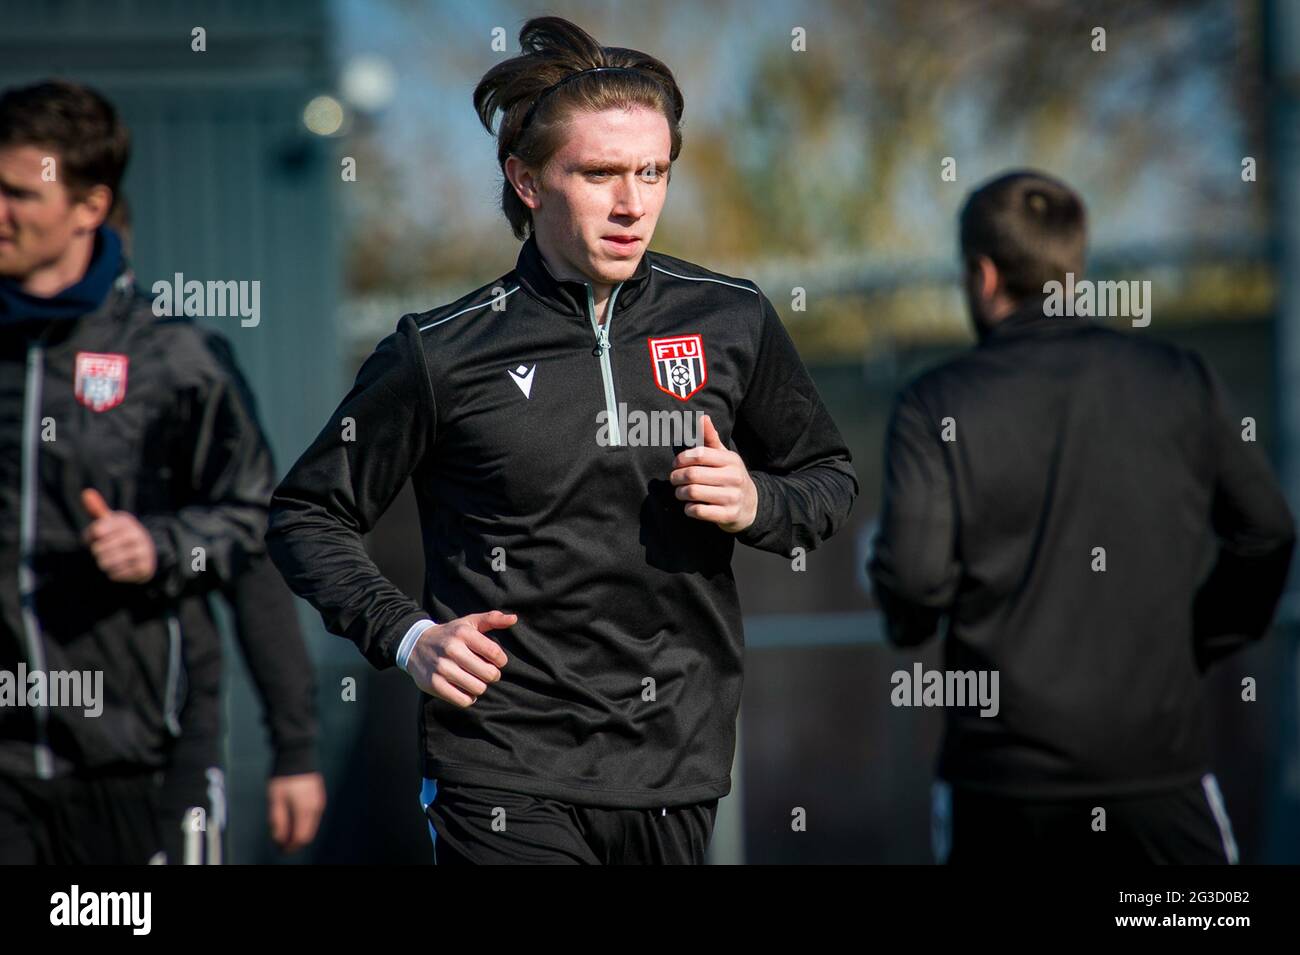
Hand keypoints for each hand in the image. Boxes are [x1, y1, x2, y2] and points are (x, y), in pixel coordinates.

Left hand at [81, 488, 156, 583]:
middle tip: (104, 550)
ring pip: (107, 562)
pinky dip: (114, 573)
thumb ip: (97, 509)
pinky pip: (116, 574)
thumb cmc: (118, 536)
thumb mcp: (109, 522)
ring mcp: (143, 551)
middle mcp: (137, 534)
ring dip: (104, 563)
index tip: (99, 536)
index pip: (97, 531)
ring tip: (109, 560)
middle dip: (98, 552)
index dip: (92, 537)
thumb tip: (86, 492)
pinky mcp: (144, 567)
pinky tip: (120, 567)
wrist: (145, 554)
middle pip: (99, 549)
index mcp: (126, 521)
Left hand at [267, 772, 325, 852]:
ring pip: (311, 825)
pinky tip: (293, 818)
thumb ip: (278, 821)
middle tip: (281, 843)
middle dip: (295, 841)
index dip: (291, 846)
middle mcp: (316, 808)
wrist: (297, 755)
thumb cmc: (283, 777)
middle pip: (308, 834)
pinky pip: (313, 816)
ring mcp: (319, 802)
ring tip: (285, 830)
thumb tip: (280, 839)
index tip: (280, 849)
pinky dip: (304, 822)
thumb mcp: (275, 799)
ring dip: (300, 831)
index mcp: (305, 810)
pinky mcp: (319, 796)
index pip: (301, 837)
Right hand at [406, 611, 513, 707]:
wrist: (416, 645)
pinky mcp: (434, 684)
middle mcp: (452, 650)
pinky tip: (465, 688)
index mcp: (463, 633)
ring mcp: (442, 668)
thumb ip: (492, 619)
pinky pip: (463, 701)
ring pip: (478, 688)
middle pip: (488, 674)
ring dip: (480, 686)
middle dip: (492, 675)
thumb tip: (514, 619)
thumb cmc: (450, 635)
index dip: (501, 660)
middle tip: (486, 672)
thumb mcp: (469, 622)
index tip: (496, 661)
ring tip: (474, 679)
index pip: (495, 653)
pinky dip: (468, 698)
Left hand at [669, 415, 757, 532]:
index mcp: (731, 460)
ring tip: (680, 492)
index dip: (681, 459)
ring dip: (680, 493)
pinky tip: (690, 506)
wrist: (751, 505)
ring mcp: (732, 497)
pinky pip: (699, 511)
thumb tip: (703, 417)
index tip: (676, 464)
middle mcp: (733, 477)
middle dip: (676, 477)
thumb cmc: (730, 476)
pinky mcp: (728, 515)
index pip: (699, 454)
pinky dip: (689, 509)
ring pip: (693, 493)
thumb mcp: (724, 456)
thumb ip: (710, 438)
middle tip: (674, 479)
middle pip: (692, 474)